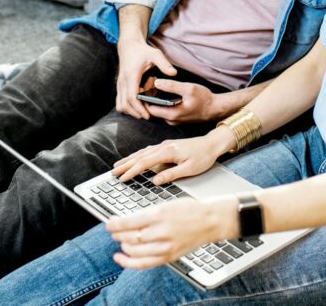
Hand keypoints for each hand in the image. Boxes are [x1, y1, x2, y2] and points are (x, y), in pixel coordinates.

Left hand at [107, 197, 238, 269]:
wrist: (210, 221)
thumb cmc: (189, 210)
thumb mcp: (166, 204)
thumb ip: (146, 214)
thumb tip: (126, 221)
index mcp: (159, 215)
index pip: (128, 222)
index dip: (114, 224)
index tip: (108, 223)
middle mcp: (160, 232)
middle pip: (129, 237)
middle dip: (117, 234)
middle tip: (113, 231)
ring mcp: (165, 246)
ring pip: (134, 250)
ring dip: (123, 246)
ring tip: (120, 241)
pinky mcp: (169, 256)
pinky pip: (144, 263)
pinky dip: (128, 262)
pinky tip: (120, 258)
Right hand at [112, 129, 231, 184]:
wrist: (212, 143)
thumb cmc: (204, 157)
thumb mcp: (189, 169)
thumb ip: (171, 174)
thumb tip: (155, 181)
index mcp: (168, 152)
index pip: (145, 163)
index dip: (132, 171)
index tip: (123, 178)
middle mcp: (164, 146)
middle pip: (140, 156)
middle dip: (126, 164)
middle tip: (113, 172)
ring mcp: (165, 145)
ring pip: (143, 152)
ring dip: (130, 159)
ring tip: (119, 165)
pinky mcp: (167, 145)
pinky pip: (148, 150)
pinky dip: (138, 155)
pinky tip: (135, 158)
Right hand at [115, 39, 176, 119]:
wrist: (128, 46)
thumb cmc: (142, 51)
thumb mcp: (155, 54)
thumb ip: (164, 64)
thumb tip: (173, 73)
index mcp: (131, 75)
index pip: (132, 97)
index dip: (139, 108)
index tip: (147, 115)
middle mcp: (123, 81)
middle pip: (125, 104)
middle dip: (136, 112)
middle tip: (148, 115)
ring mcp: (120, 84)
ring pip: (120, 104)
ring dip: (130, 111)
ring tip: (143, 111)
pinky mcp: (119, 86)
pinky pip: (119, 101)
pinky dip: (127, 106)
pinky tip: (138, 105)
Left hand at [143, 79, 228, 124]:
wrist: (215, 108)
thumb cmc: (204, 99)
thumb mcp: (188, 88)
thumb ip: (172, 86)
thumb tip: (157, 82)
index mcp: (171, 114)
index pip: (149, 109)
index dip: (145, 99)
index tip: (144, 88)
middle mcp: (171, 120)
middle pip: (153, 110)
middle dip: (149, 99)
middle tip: (148, 86)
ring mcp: (174, 120)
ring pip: (159, 111)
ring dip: (156, 101)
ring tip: (154, 88)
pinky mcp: (177, 118)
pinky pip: (165, 111)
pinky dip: (162, 104)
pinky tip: (164, 94)